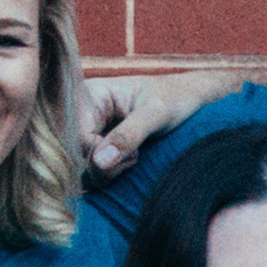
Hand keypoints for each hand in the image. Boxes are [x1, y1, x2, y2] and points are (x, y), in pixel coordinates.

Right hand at [85, 70, 242, 175]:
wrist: (189, 100)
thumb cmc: (174, 98)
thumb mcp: (156, 113)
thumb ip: (129, 134)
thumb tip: (99, 162)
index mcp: (91, 94)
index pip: (77, 136)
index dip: (99, 152)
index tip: (132, 152)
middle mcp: (84, 112)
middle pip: (77, 154)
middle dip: (106, 164)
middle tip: (135, 155)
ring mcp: (90, 130)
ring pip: (84, 166)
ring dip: (111, 170)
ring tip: (135, 156)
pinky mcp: (98, 145)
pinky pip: (93, 169)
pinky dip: (112, 173)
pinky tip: (131, 160)